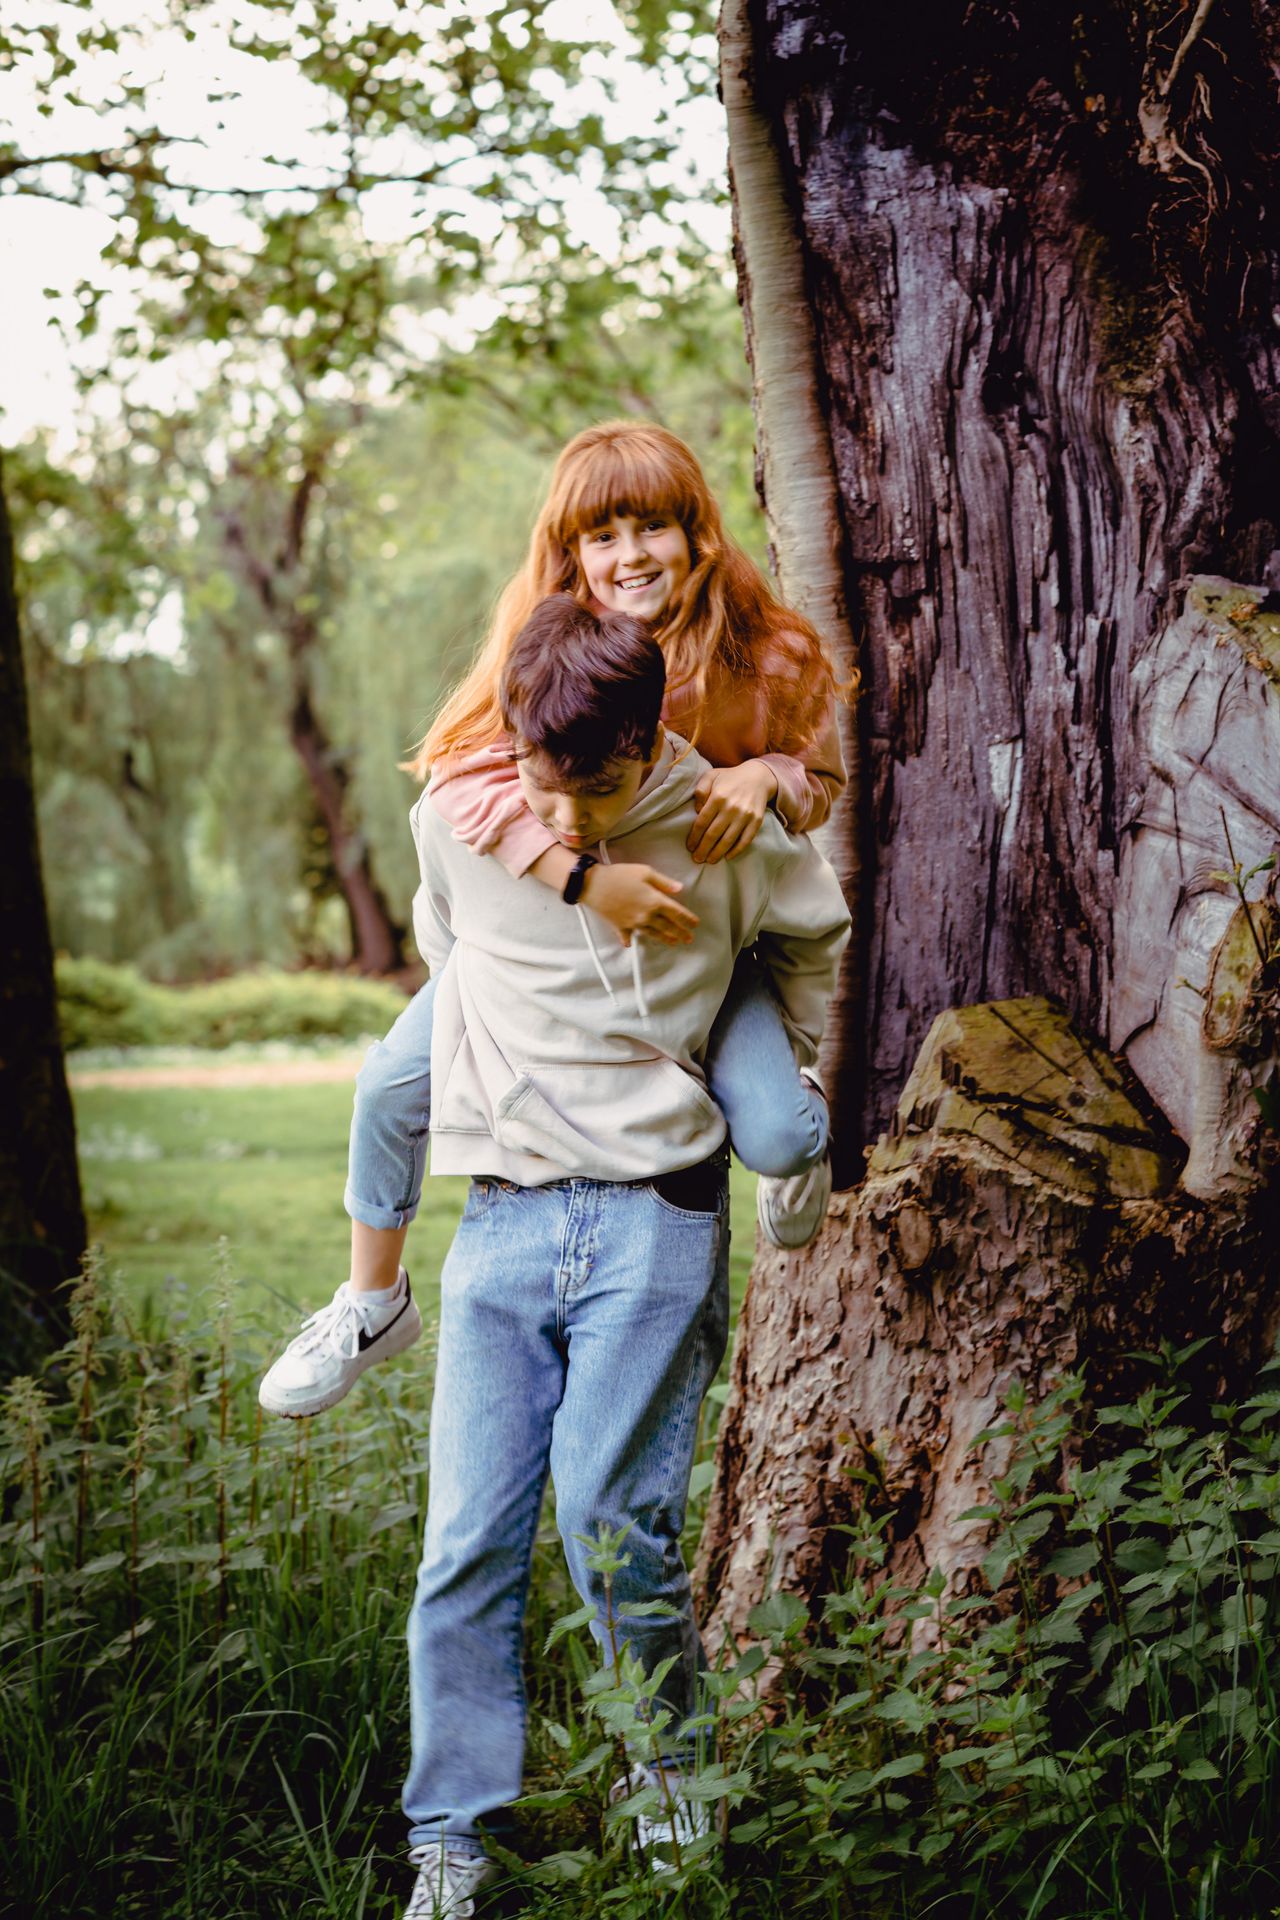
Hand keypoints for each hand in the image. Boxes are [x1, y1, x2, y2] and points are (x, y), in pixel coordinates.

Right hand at [581, 863, 698, 947]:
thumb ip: (664, 882)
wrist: (593, 884)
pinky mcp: (620, 926)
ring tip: (673, 942)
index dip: (688, 919)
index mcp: (655, 901)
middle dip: (680, 933)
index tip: (695, 924)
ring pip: (653, 934)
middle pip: (668, 927)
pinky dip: (629, 940)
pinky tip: (631, 943)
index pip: (677, 913)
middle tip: (689, 939)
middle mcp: (647, 916)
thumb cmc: (619, 875)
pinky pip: (627, 936)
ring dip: (664, 939)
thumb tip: (679, 889)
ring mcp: (633, 923)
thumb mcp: (645, 872)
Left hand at [687, 761, 778, 863]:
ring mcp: (745, 815)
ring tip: (709, 861)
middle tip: (697, 859)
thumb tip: (697, 810)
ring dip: (717, 853)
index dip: (694, 837)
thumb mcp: (711, 776)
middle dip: (703, 849)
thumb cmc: (730, 778)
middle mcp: (731, 807)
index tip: (690, 847)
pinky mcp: (756, 821)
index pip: (702, 822)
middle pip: (713, 834)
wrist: (758, 777)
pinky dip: (736, 851)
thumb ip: (700, 790)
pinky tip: (727, 856)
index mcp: (718, 797)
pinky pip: (745, 840)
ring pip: (728, 840)